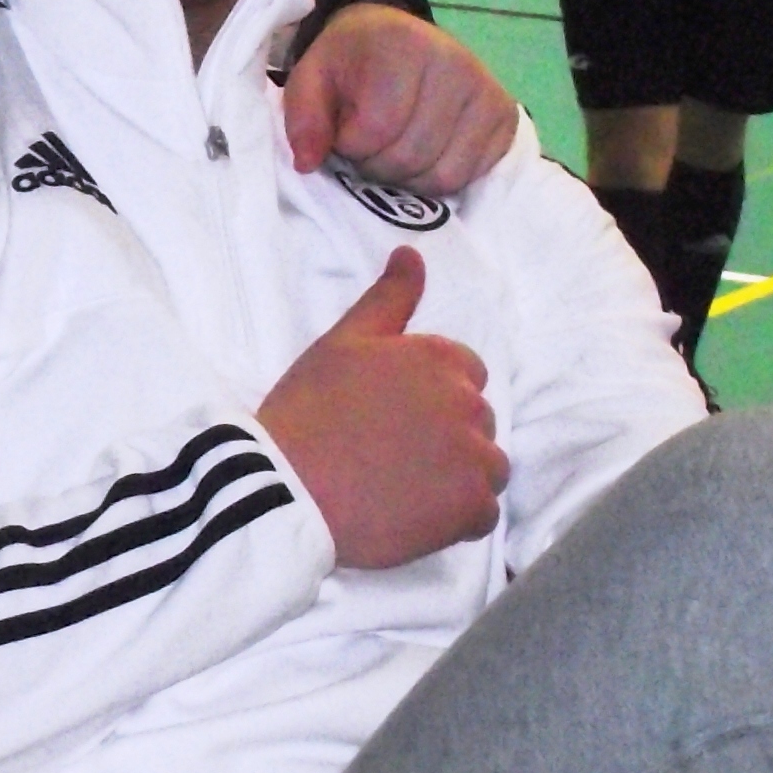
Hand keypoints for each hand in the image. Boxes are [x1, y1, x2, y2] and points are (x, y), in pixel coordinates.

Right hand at [257, 250, 505, 571]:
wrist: (285, 487)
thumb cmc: (307, 412)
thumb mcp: (342, 342)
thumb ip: (388, 297)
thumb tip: (412, 252)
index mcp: (439, 357)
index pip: (466, 376)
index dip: (428, 399)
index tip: (390, 420)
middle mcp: (467, 401)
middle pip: (478, 423)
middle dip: (444, 438)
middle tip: (387, 457)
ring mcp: (474, 456)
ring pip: (487, 467)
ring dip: (455, 479)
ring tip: (401, 490)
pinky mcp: (470, 506)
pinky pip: (483, 514)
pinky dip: (456, 520)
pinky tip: (412, 515)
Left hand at [283, 6, 517, 198]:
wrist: (395, 36)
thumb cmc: (351, 60)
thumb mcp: (311, 77)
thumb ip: (303, 118)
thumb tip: (308, 164)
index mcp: (403, 47)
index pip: (375, 129)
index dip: (350, 145)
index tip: (343, 131)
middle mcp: (454, 63)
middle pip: (410, 157)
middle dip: (377, 166)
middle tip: (368, 147)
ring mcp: (486, 90)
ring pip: (442, 176)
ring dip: (407, 179)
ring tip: (393, 150)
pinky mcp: (505, 116)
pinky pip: (469, 177)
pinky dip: (438, 179)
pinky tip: (424, 155)